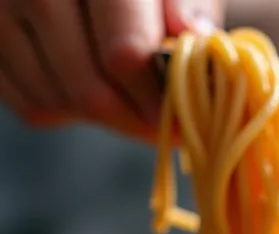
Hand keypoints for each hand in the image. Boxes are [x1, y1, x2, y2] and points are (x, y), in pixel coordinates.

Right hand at [0, 0, 223, 133]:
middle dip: (135, 120)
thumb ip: (190, 0)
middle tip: (162, 124)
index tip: (184, 118)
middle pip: (90, 92)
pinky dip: (67, 109)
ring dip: (102, 117)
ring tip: (127, 96)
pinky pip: (31, 105)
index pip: (125, 55)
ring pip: (58, 103)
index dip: (159, 99)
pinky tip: (87, 81)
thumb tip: (195, 38)